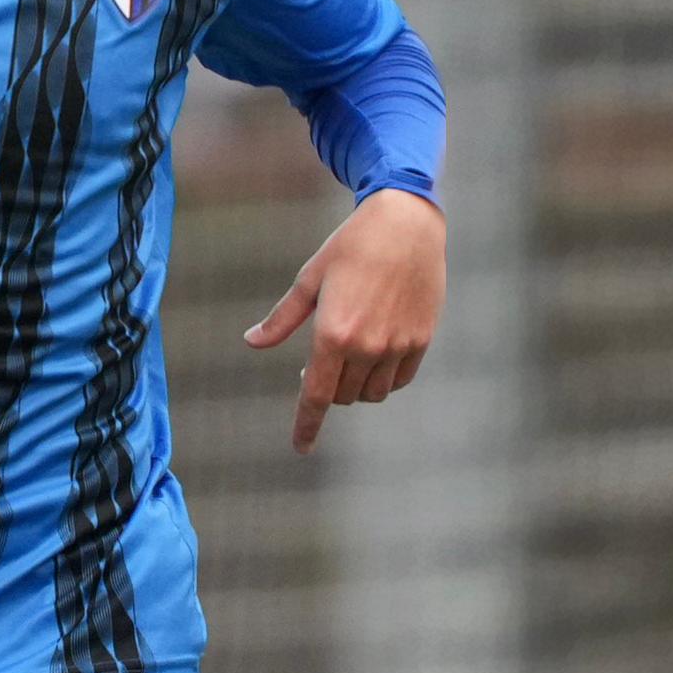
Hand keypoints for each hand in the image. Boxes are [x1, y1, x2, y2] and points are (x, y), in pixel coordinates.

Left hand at [245, 190, 442, 454]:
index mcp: (333, 334)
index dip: (306, 426)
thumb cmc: (351, 246)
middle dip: (329, 389)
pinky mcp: (421, 340)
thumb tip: (252, 342)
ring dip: (356, 387)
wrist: (406, 224)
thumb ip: (282, 318)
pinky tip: (376, 356)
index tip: (301, 448)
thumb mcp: (310, 279)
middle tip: (321, 362)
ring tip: (349, 357)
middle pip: (343, 396)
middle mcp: (367, 346)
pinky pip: (399, 379)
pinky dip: (384, 378)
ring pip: (373, 393)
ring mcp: (397, 346)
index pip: (317, 397)